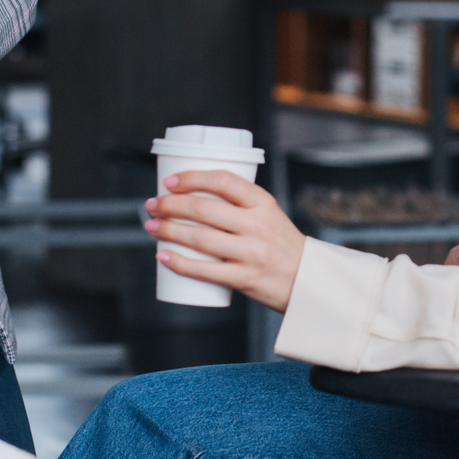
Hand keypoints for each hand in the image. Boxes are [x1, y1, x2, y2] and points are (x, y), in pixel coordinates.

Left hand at [143, 170, 307, 312]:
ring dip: (167, 231)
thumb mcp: (269, 214)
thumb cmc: (281, 245)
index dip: (191, 178)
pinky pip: (204, 270)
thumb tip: (192, 195)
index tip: (170, 182)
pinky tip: (163, 256)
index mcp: (263, 203)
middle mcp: (257, 225)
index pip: (223, 180)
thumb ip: (239, 204)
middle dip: (170, 205)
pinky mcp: (245, 278)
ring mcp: (251, 253)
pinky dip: (179, 263)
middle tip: (153, 205)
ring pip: (199, 238)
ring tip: (152, 227)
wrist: (306, 280)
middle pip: (204, 209)